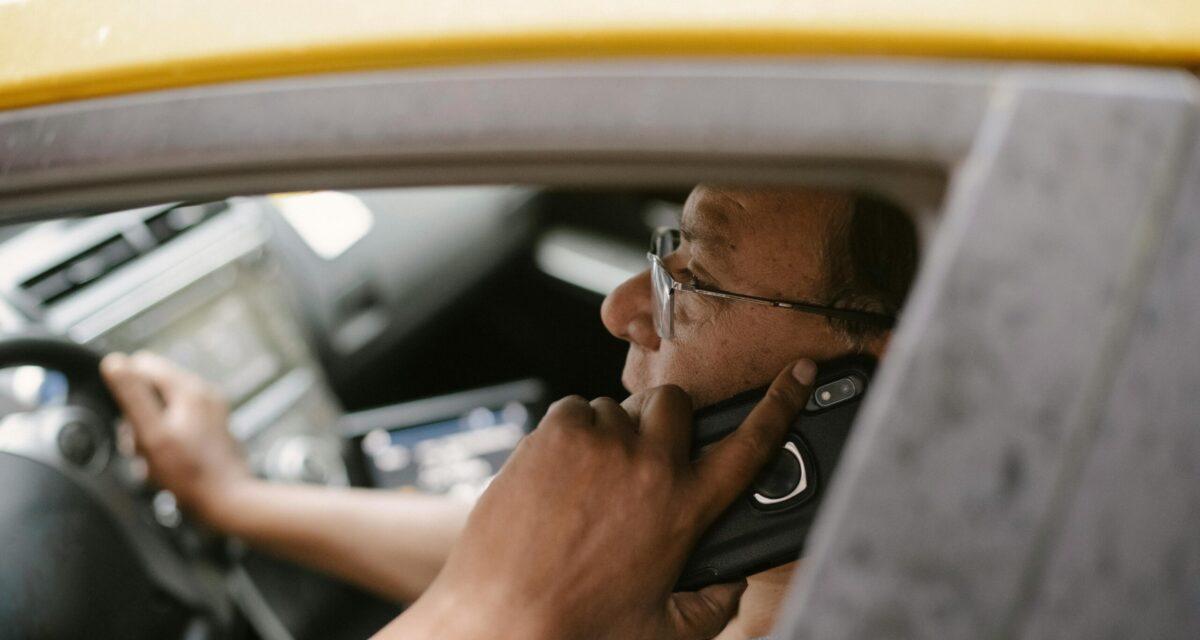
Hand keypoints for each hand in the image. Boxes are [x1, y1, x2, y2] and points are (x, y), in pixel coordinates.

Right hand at [100, 351, 252, 525]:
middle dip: (136, 415)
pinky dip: (163, 441)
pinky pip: (175, 425)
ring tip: (151, 460)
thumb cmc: (188, 473)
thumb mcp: (152, 433)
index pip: (142, 365)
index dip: (124, 389)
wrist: (227, 501)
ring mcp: (210, 410)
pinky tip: (163, 464)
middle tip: (139, 445)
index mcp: (189, 388)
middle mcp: (204, 393)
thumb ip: (132, 395)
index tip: (125, 420)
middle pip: (152, 389)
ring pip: (162, 409)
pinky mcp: (211, 429)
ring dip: (148, 432)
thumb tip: (114, 362)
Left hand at [383, 359, 816, 639]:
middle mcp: (651, 466)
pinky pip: (575, 409)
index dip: (781, 403)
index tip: (799, 371)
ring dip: (610, 435)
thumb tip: (731, 582)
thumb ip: (713, 604)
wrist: (502, 620)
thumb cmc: (579, 627)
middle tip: (640, 458)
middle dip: (664, 422)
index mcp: (687, 508)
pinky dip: (570, 432)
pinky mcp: (556, 433)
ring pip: (617, 407)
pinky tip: (558, 474)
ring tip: (587, 484)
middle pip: (677, 403)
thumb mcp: (666, 629)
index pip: (752, 443)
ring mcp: (602, 444)